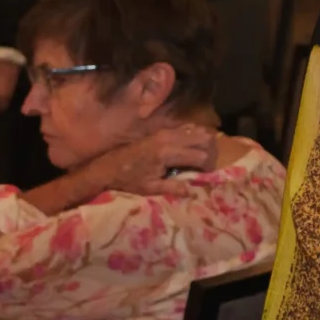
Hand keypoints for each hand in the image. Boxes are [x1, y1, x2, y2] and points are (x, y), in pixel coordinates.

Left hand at [88, 123, 215, 194]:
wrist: (107, 166)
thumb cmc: (128, 180)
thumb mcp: (150, 188)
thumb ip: (172, 188)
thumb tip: (193, 191)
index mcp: (167, 154)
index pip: (201, 155)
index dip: (208, 166)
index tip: (206, 175)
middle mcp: (169, 138)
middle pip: (205, 138)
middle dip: (211, 152)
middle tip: (207, 165)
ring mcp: (166, 132)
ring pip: (199, 131)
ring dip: (205, 144)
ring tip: (201, 157)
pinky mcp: (162, 130)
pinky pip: (188, 128)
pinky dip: (195, 136)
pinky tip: (191, 148)